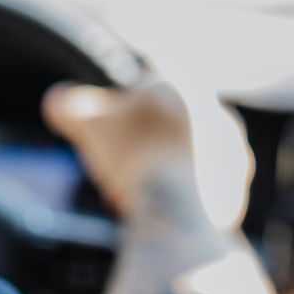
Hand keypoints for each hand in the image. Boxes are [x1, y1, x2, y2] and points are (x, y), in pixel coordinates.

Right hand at [43, 75, 252, 231]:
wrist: (179, 207)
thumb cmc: (134, 155)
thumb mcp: (87, 122)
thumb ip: (69, 106)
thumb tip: (56, 101)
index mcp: (185, 84)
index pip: (149, 82)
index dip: (123, 105)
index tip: (110, 130)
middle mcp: (217, 111)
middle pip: (169, 124)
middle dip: (142, 143)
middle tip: (117, 167)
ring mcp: (232, 151)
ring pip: (185, 157)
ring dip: (160, 169)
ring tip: (132, 194)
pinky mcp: (237, 187)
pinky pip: (200, 188)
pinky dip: (177, 196)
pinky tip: (156, 210)